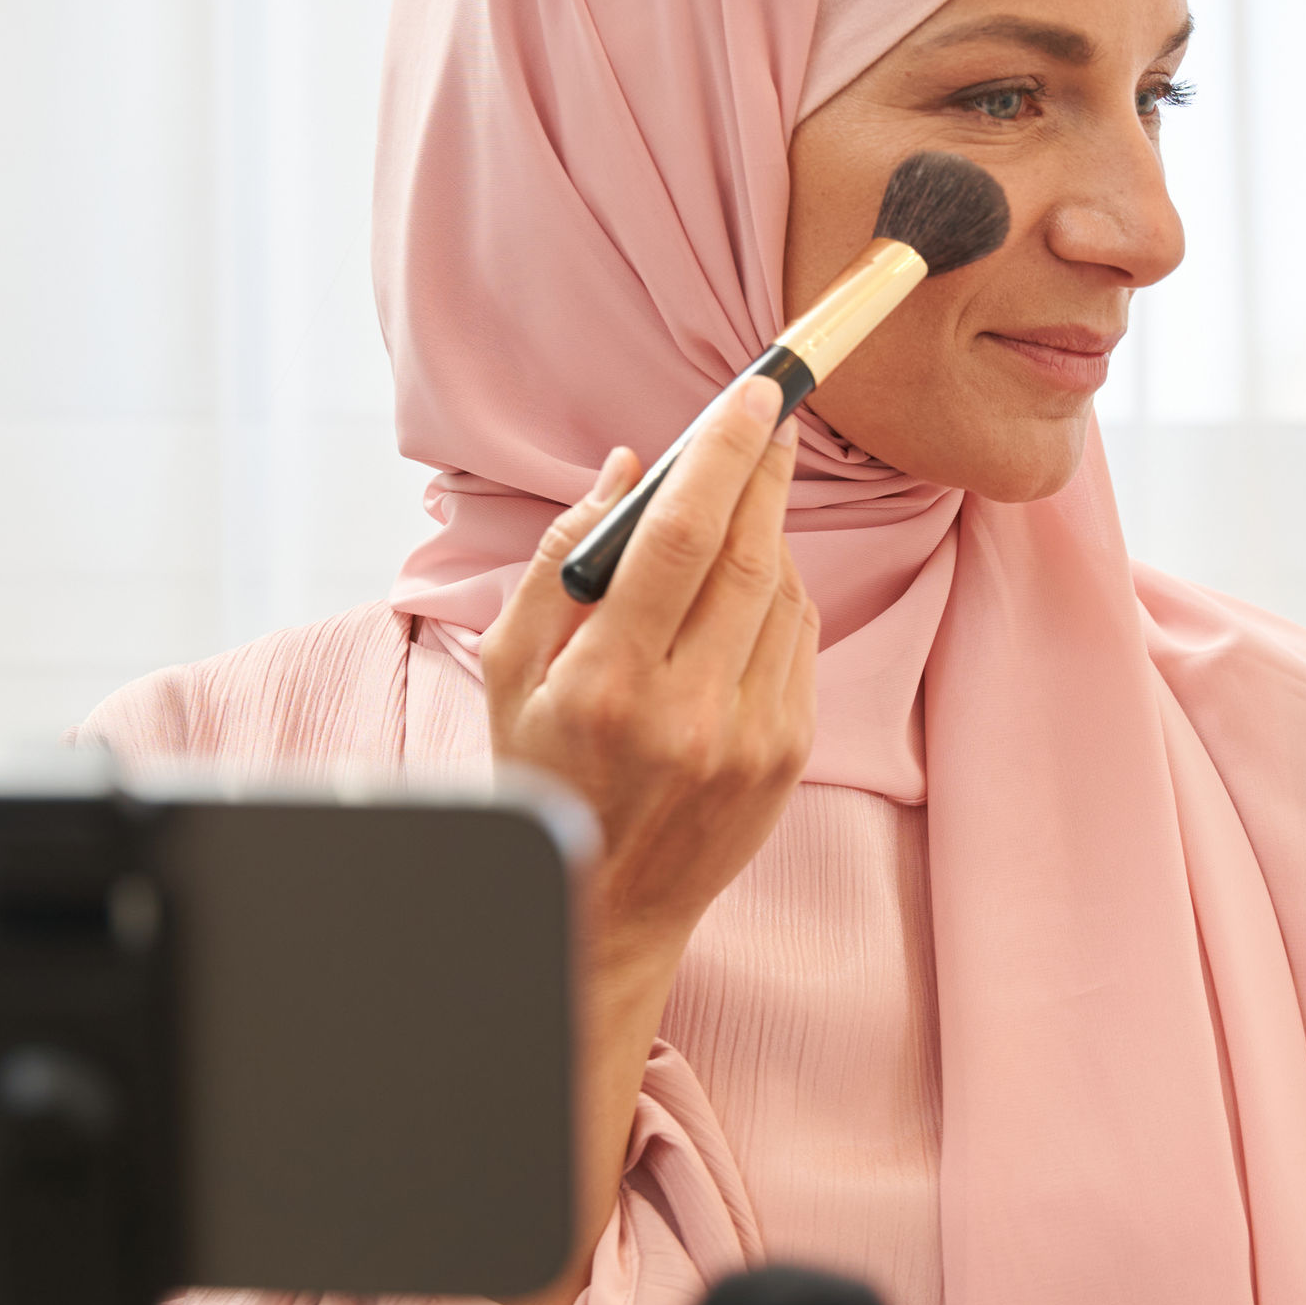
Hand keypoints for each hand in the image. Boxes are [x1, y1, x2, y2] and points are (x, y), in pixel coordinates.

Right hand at [477, 375, 818, 1304]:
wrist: (608, 910)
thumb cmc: (544, 780)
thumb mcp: (509, 674)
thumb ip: (557, 566)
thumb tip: (621, 471)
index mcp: (605, 684)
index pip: (682, 538)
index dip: (722, 454)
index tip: (749, 395)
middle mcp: (686, 712)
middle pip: (748, 554)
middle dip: (763, 470)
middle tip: (770, 413)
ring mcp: (747, 739)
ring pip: (781, 593)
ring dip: (769, 531)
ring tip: (742, 499)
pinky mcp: (786, 758)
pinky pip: (797, 642)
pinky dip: (779, 594)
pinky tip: (750, 580)